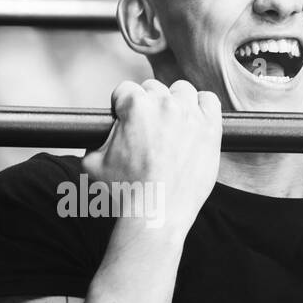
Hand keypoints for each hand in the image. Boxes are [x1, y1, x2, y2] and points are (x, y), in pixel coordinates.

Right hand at [83, 79, 221, 234]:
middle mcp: (164, 104)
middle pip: (153, 89)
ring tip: (170, 128)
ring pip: (182, 91)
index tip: (126, 122)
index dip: (122, 106)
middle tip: (148, 132)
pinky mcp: (211, 128)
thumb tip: (95, 132)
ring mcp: (190, 115)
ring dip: (175, 104)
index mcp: (135, 106)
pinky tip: (193, 124)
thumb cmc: (125, 192)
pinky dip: (202, 108)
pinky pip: (209, 101)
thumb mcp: (91, 162)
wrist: (157, 214)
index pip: (125, 89)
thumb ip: (93, 139)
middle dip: (148, 106)